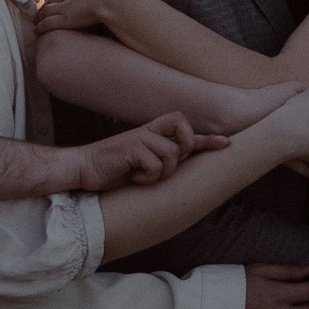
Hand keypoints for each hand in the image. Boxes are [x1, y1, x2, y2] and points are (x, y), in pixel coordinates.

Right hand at [73, 114, 218, 190]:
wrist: (82, 168)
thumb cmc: (111, 168)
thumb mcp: (139, 162)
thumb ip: (159, 158)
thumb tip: (180, 161)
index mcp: (151, 132)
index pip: (185, 130)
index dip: (206, 139)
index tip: (226, 144)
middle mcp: (148, 131)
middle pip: (184, 136)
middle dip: (183, 154)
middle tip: (165, 167)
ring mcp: (140, 137)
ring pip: (171, 156)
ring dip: (159, 173)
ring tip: (140, 176)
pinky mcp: (131, 148)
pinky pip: (154, 166)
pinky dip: (146, 178)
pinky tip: (131, 178)